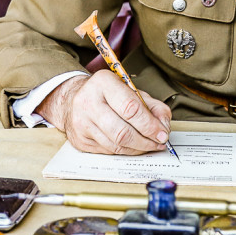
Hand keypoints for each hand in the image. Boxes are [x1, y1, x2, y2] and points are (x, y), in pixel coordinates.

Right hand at [35, 71, 171, 154]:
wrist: (72, 100)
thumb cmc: (105, 94)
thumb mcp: (130, 90)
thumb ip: (152, 105)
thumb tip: (163, 126)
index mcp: (103, 83)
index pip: (130, 108)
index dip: (150, 124)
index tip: (162, 133)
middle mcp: (88, 102)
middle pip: (122, 131)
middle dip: (145, 141)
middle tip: (158, 143)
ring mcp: (81, 123)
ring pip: (116, 145)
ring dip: (137, 149)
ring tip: (149, 145)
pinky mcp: (79, 139)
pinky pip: (108, 151)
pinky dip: (125, 151)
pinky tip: (133, 146)